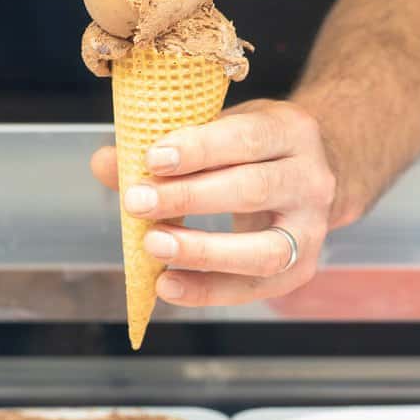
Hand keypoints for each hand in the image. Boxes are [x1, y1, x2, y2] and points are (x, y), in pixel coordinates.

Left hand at [90, 100, 336, 306]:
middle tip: (137, 203)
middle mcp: (311, 178)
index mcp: (290, 130)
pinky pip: (254, 287)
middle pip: (253, 190)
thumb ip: (164, 147)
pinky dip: (208, 290)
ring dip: (202, 252)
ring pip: (262, 249)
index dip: (199, 149)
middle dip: (189, 199)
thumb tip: (105, 164)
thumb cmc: (251, 149)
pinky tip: (167, 286)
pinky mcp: (302, 267)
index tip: (152, 160)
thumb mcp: (217, 129)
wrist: (314, 173)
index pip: (246, 138)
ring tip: (153, 246)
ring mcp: (313, 228)